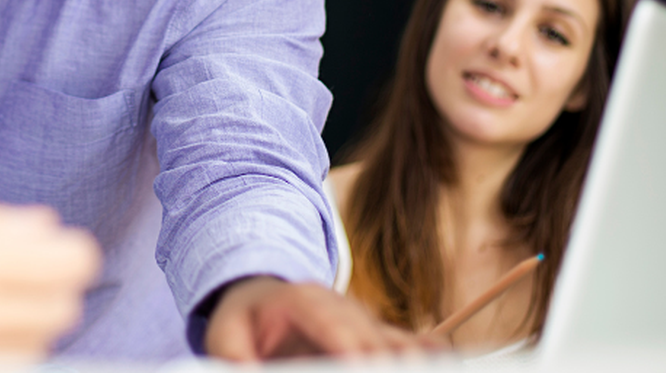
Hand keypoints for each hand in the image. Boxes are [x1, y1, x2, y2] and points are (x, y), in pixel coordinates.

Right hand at [0, 191, 99, 353]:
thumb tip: (47, 226)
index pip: (71, 261)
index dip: (70, 252)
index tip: (54, 250)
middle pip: (67, 306)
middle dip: (53, 287)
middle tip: (22, 277)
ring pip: (44, 339)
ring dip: (29, 319)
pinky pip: (15, 363)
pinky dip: (7, 347)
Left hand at [203, 276, 435, 359]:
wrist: (263, 299)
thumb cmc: (244, 321)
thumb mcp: (224, 333)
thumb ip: (233, 358)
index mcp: (305, 300)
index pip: (334, 325)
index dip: (353, 349)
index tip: (361, 368)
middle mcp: (345, 308)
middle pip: (376, 342)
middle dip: (383, 366)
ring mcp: (368, 324)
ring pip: (403, 347)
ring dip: (409, 364)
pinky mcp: (383, 342)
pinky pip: (419, 349)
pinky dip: (430, 359)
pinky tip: (442, 368)